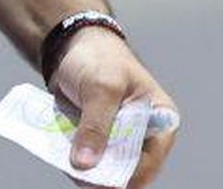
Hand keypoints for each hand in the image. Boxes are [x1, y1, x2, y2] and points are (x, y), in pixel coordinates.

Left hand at [49, 27, 178, 188]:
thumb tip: (86, 163)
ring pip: (106, 172)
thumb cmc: (99, 59)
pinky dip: (76, 164)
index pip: (150, 161)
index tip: (100, 180)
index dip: (127, 175)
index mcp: (161, 120)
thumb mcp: (101, 87)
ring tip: (67, 157)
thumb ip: (96, 125)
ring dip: (87, 171)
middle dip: (103, 175)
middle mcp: (145, 136)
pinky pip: (90, 163)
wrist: (74, 47)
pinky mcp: (100, 143)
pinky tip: (62, 155)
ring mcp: (120, 141)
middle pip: (128, 172)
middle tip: (79, 169)